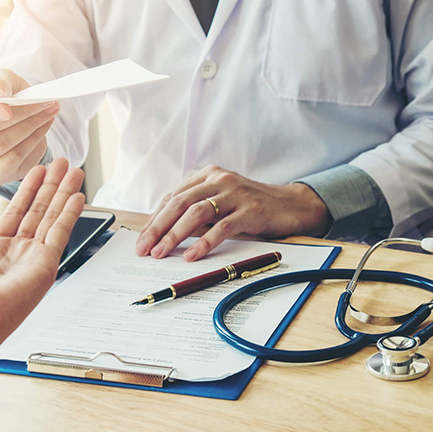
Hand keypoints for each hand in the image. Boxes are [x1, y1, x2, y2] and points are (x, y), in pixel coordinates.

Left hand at [0, 158, 84, 363]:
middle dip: (51, 186)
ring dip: (64, 193)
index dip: (28, 190)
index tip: (39, 170)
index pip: (16, 214)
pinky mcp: (44, 267)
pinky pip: (60, 234)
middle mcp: (16, 255)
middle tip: (62, 162)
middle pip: (39, 212)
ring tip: (74, 170)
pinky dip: (70, 213)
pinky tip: (77, 195)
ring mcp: (32, 261)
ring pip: (52, 218)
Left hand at [135, 165, 331, 261]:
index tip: (142, 240)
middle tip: (145, 249)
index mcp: (208, 175)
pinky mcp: (250, 210)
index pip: (173, 197)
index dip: (155, 219)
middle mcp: (219, 180)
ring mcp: (235, 193)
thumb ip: (197, 209)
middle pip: (179, 203)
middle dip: (158, 228)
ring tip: (162, 253)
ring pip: (196, 213)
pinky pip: (222, 227)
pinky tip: (192, 256)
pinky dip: (204, 243)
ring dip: (174, 235)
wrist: (290, 205)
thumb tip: (164, 232)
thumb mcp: (221, 201)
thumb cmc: (250, 207)